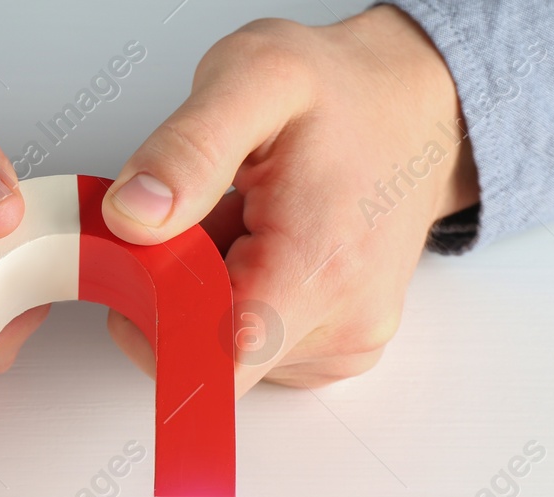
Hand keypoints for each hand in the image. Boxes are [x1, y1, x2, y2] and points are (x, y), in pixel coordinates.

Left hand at [99, 7, 478, 393]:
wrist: (421, 107)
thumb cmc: (346, 92)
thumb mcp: (255, 76)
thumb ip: (187, 148)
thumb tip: (132, 216)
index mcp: (319, 270)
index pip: (209, 363)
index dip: (154, 326)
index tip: (147, 266)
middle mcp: (343, 325)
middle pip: (212, 356)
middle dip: (182, 293)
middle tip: (208, 213)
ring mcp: (345, 345)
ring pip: (231, 352)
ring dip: (211, 293)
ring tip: (248, 220)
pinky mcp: (340, 350)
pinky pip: (260, 346)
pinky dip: (242, 301)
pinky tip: (266, 247)